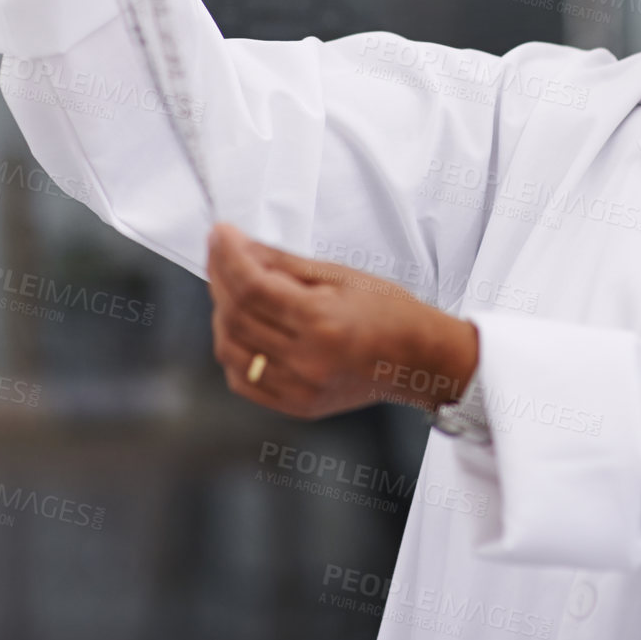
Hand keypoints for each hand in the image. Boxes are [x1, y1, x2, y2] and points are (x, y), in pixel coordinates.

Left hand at [205, 222, 479, 419]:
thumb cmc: (390, 312)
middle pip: (235, 316)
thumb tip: (241, 248)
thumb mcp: (340, 275)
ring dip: (220, 314)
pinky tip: (239, 327)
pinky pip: (242, 380)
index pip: (252, 287)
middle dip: (220, 279)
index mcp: (321, 323)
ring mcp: (298, 389)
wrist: (420, 359)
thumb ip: (284, 264)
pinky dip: (231, 350)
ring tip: (230, 288)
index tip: (221, 234)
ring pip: (229, 350)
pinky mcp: (295, 405)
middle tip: (221, 254)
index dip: (228, 256)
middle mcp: (306, 361)